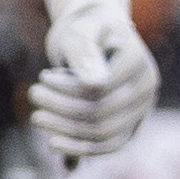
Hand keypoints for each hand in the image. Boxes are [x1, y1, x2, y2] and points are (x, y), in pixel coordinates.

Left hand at [31, 3, 156, 162]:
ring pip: (104, 133)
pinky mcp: (131, 124)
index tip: (44, 76)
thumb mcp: (80, 32)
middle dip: (61, 108)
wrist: (97, 37)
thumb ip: (85, 53)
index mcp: (139, 62)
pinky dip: (80, 148)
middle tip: (33, 94)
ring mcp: (141, 109)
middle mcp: (147, 88)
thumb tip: (97, 84)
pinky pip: (109, 145)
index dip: (67, 89)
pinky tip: (53, 143)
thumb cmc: (85, 30)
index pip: (102, 89)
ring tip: (37, 116)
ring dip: (66, 130)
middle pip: (102, 113)